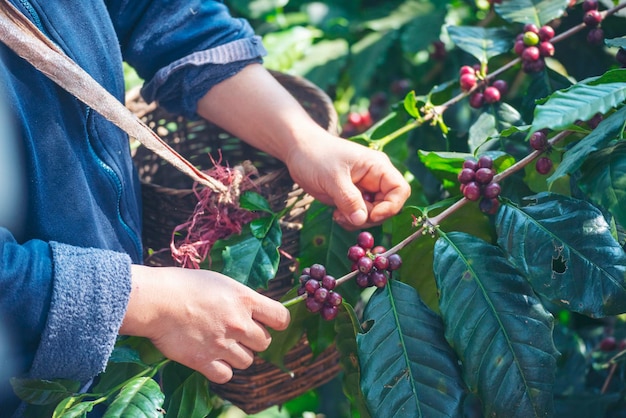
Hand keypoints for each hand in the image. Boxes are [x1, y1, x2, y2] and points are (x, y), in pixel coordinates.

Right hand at [121, 265, 289, 382]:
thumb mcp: (220, 282)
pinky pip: (226, 375)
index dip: (277, 322)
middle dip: (253, 339)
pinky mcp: (204, 361)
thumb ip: (240, 298)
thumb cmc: (183, 285)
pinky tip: (212, 358)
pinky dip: (221, 369)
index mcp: (245, 299)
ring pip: (247, 361)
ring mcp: (222, 344)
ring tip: (222, 345)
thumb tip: (252, 311)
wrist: (156, 300)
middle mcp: (238, 323)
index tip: (270, 323)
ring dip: (238, 355)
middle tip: (237, 333)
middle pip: (264, 342)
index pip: (281, 317)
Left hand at [285, 129, 410, 228]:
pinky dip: (351, 221)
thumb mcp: (332, 177)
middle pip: (388, 207)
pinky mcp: (353, 199)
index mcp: (378, 167)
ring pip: (374, 215)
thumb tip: (362, 220)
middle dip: (369, 217)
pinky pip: (360, 216)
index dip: (390, 207)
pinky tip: (336, 214)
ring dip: (358, 221)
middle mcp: (376, 179)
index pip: (400, 190)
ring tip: (338, 214)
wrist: (299, 151)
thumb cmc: (316, 156)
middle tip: (346, 215)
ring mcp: (365, 190)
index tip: (369, 215)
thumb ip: (348, 199)